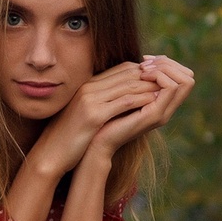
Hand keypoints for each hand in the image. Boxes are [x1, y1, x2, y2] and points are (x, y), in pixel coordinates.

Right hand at [26, 62, 161, 178]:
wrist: (51, 152)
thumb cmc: (70, 135)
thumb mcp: (86, 111)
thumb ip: (103, 99)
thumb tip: (125, 96)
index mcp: (89, 84)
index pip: (123, 68)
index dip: (144, 71)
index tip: (160, 79)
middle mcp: (90, 88)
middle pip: (129, 73)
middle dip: (152, 76)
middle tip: (170, 82)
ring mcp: (91, 100)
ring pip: (129, 85)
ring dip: (150, 87)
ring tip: (167, 92)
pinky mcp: (93, 115)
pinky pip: (124, 102)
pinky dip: (142, 100)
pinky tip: (154, 104)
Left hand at [90, 55, 194, 156]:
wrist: (99, 141)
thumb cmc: (108, 116)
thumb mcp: (126, 94)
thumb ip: (138, 82)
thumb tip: (145, 61)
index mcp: (163, 103)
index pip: (184, 77)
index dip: (168, 63)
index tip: (145, 61)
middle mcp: (168, 109)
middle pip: (189, 77)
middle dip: (168, 63)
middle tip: (145, 64)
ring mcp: (164, 113)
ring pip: (184, 81)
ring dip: (163, 68)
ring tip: (143, 70)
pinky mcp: (155, 115)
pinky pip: (169, 88)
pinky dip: (158, 76)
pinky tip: (141, 75)